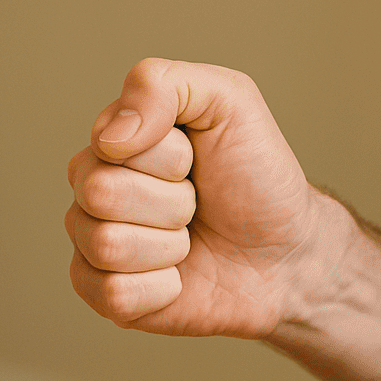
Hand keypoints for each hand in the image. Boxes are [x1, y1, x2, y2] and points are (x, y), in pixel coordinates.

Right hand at [66, 58, 323, 338]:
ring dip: (167, 246)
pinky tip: (177, 279)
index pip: (110, 145)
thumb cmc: (255, 179)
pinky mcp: (106, 297)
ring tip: (188, 241)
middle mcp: (92, 192)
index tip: (194, 161)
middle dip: (171, 202)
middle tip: (195, 205)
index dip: (168, 157)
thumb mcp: (229, 103)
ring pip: (107, 245)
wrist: (288, 254)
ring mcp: (94, 247)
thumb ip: (162, 83)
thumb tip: (110, 134)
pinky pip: (113, 293)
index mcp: (111, 144)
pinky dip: (160, 289)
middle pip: (100, 194)